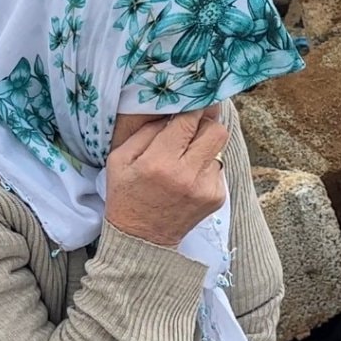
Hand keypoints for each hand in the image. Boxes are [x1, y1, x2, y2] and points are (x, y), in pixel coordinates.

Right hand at [104, 109, 227, 246]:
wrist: (142, 239)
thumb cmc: (127, 194)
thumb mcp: (121, 158)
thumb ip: (146, 130)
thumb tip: (173, 110)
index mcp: (160, 162)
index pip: (189, 121)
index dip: (193, 107)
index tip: (192, 101)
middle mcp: (187, 175)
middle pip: (216, 131)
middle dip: (206, 123)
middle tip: (193, 125)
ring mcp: (206, 188)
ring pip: (220, 148)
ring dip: (205, 145)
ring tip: (186, 156)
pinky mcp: (216, 198)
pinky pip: (218, 168)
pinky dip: (206, 166)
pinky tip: (189, 177)